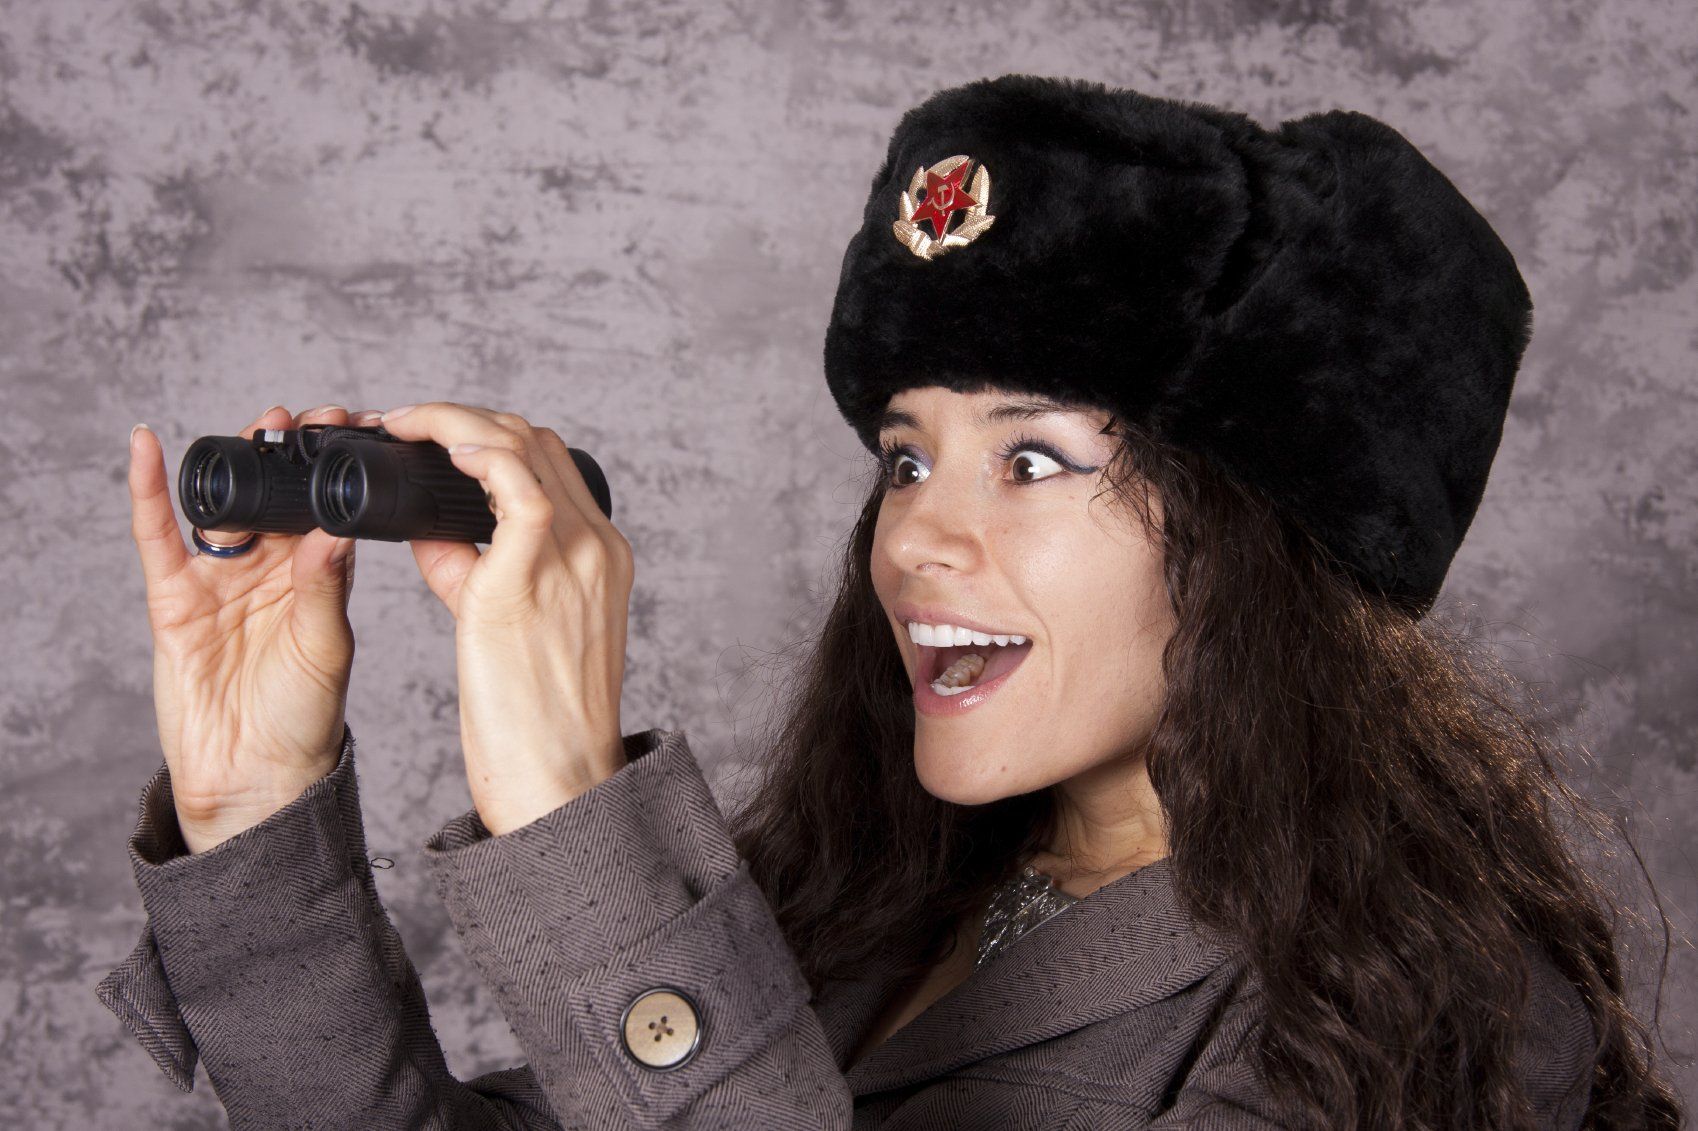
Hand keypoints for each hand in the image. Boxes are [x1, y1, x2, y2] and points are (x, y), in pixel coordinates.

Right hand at [128, 404, 384, 851]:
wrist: (257, 777)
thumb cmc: (304, 717)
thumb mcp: (326, 646)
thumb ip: (324, 587)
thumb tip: (336, 528)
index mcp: (315, 575)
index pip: (322, 507)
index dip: (334, 471)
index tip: (358, 434)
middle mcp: (268, 570)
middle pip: (273, 496)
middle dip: (290, 453)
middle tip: (316, 417)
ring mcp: (219, 580)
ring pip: (223, 507)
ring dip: (240, 462)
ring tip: (264, 423)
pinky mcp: (174, 598)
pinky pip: (157, 537)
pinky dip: (147, 492)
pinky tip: (146, 447)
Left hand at [376, 402, 633, 834]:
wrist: (561, 783)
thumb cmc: (535, 723)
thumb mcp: (506, 625)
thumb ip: (469, 570)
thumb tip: (422, 531)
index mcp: (600, 557)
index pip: (549, 463)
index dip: (487, 435)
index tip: (432, 438)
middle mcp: (597, 546)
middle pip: (535, 439)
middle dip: (463, 417)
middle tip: (406, 424)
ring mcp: (575, 556)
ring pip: (521, 442)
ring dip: (455, 420)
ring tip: (405, 424)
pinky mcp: (533, 575)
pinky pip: (512, 482)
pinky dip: (472, 449)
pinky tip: (435, 446)